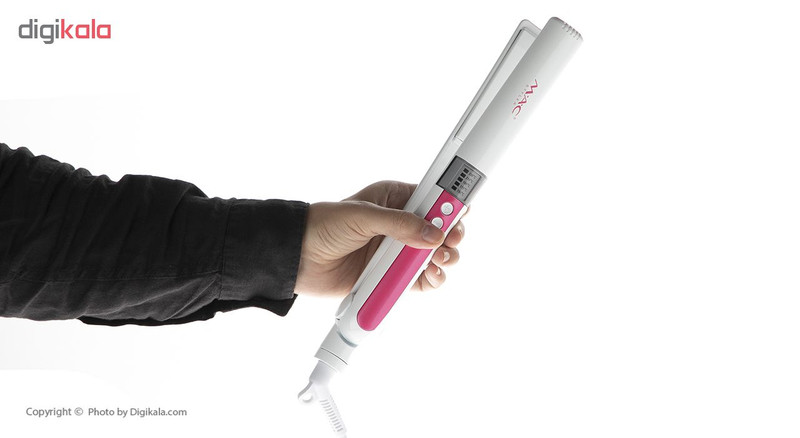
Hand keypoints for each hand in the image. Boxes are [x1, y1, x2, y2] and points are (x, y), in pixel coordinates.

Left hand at [295, 181, 465, 296]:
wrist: (298, 259)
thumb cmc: (323, 226)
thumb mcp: (362, 216)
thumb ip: (399, 224)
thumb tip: (433, 233)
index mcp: (394, 199)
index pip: (432, 198)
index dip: (449, 205)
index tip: (460, 213)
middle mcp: (400, 224)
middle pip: (440, 229)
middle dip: (451, 235)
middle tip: (450, 242)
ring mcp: (397, 251)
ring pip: (435, 255)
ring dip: (444, 259)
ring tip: (439, 261)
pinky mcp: (392, 276)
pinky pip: (421, 279)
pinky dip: (431, 279)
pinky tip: (431, 277)